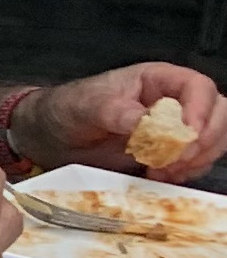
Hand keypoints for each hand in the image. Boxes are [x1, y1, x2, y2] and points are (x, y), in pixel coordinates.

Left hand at [31, 62, 224, 179]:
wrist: (47, 136)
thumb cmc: (65, 109)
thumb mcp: (86, 106)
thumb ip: (117, 112)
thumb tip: (149, 123)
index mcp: (157, 80)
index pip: (198, 88)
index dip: (200, 111)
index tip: (185, 135)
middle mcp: (173, 101)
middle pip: (218, 113)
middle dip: (205, 139)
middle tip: (176, 160)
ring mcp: (173, 128)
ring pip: (212, 139)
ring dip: (198, 159)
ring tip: (164, 172)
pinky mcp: (166, 153)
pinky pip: (194, 161)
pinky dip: (186, 172)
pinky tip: (160, 177)